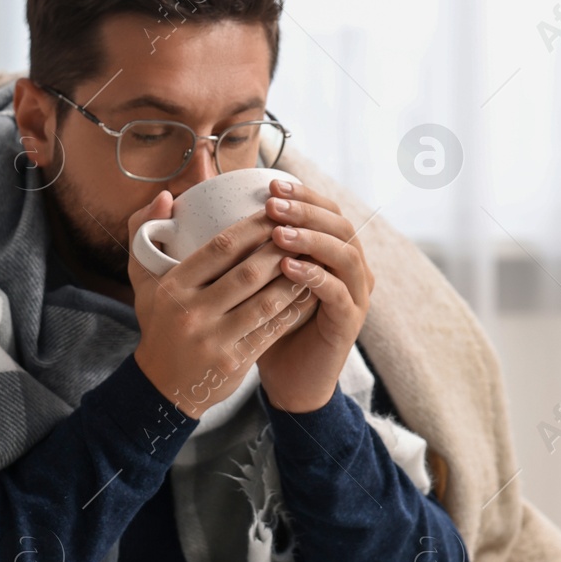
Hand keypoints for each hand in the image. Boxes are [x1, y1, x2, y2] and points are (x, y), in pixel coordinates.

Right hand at [128, 189, 310, 419]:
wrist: (161, 387)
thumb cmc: (159, 325)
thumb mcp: (143, 281)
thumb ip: (144, 233)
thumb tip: (167, 195)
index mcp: (172, 287)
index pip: (220, 248)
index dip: (253, 227)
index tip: (275, 214)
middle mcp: (191, 312)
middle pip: (248, 272)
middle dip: (281, 249)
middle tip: (302, 233)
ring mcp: (213, 339)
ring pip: (266, 301)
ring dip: (294, 278)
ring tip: (312, 260)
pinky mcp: (233, 362)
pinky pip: (272, 329)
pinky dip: (293, 309)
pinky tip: (308, 294)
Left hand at [257, 178, 373, 412]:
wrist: (286, 377)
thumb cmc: (265, 324)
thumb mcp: (253, 281)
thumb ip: (244, 248)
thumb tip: (206, 211)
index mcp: (329, 251)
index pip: (324, 209)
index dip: (302, 195)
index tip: (270, 184)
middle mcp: (348, 267)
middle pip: (339, 224)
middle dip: (306, 210)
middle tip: (274, 204)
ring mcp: (354, 293)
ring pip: (345, 254)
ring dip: (312, 240)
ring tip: (279, 233)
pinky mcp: (349, 321)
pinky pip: (338, 292)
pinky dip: (315, 276)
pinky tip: (288, 268)